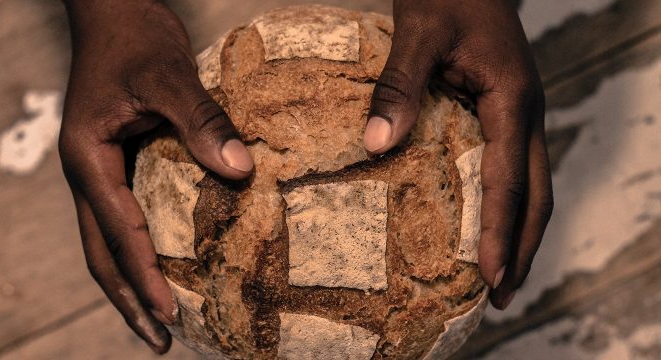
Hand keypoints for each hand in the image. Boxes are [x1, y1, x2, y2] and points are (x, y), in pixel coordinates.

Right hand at [59, 0, 252, 352]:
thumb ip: (202, 123)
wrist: (112, 11)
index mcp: (89, 159)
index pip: (120, 233)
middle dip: (129, 299)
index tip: (171, 314)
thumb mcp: (167, 76)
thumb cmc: (134, 37)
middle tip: (160, 340)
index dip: (146, 277)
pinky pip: (122, 218)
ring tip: (157, 321)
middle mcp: (88, 173)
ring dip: (129, 283)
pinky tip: (163, 264)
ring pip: (106, 241)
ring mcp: (98, 171)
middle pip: (101, 253)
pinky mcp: (115, 164)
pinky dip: (139, 250)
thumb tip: (242, 172)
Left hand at [363, 0, 552, 309]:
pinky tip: (486, 225)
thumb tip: (376, 145)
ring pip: (532, 185)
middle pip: (536, 194)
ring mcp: (520, 115)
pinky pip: (513, 168)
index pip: (509, 178)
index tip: (492, 274)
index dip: (502, 230)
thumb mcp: (420, 32)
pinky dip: (506, 205)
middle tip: (501, 295)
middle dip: (523, 247)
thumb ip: (399, 85)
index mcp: (513, 99)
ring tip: (500, 276)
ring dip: (520, 231)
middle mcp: (526, 113)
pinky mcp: (506, 114)